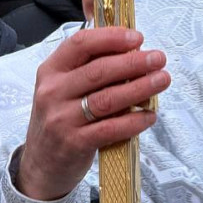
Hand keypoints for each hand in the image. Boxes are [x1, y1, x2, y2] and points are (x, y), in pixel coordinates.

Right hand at [16, 27, 169, 201]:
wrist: (41, 165)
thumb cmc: (60, 118)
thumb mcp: (64, 87)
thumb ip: (91, 68)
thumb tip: (133, 50)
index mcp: (51, 70)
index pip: (80, 44)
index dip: (111, 37)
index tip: (137, 38)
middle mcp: (52, 92)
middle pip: (98, 70)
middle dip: (134, 62)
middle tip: (158, 58)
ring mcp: (62, 119)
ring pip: (107, 98)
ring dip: (140, 88)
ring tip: (161, 80)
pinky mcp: (74, 143)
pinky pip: (110, 128)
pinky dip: (133, 121)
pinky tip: (149, 115)